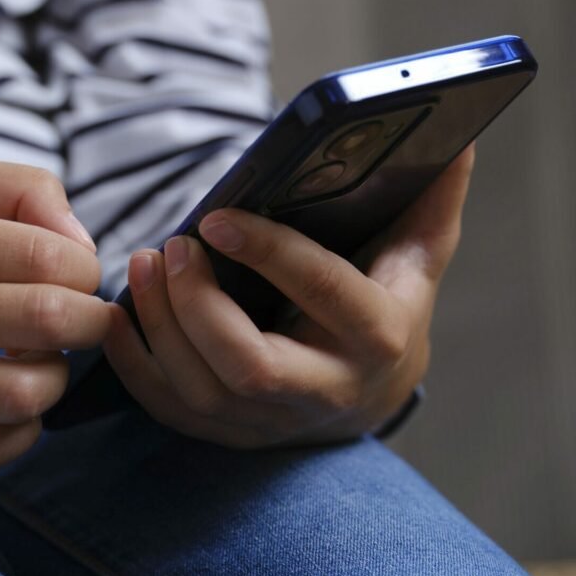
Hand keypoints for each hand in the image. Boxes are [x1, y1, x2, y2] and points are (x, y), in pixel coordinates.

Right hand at [0, 153, 112, 471]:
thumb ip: (26, 189)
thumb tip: (82, 246)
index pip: (43, 256)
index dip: (86, 269)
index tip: (77, 274)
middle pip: (42, 321)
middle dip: (91, 321)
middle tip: (85, 318)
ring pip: (21, 394)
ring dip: (57, 376)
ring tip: (43, 357)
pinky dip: (23, 430)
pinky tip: (14, 397)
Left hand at [103, 145, 475, 447]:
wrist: (368, 392)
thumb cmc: (385, 308)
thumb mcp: (415, 259)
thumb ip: (429, 204)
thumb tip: (456, 142)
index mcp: (376, 338)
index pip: (324, 295)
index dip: (271, 254)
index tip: (217, 215)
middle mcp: (324, 391)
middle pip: (250, 365)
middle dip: (199, 306)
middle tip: (170, 247)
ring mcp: (271, 422)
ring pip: (201, 389)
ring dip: (159, 326)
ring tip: (140, 265)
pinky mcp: (229, 433)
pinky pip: (170, 409)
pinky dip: (135, 365)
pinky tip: (119, 316)